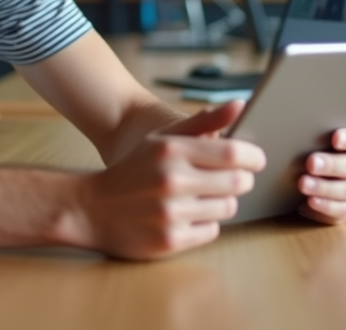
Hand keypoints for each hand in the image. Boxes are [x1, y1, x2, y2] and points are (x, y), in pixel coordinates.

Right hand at [74, 101, 265, 260]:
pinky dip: (205, 223)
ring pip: (227, 208)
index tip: (255, 159)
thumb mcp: (162, 138)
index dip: (253, 157)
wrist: (90, 208)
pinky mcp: (170, 241)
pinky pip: (211, 231)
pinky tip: (187, 216)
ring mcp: (171, 213)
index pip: (234, 152)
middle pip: (238, 182)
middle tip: (233, 179)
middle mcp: (172, 181)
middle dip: (241, 180)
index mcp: (171, 150)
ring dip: (222, 202)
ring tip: (203, 196)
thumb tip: (240, 104)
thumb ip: (204, 122)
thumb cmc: (133, 170)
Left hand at [297, 97, 345, 224]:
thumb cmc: (322, 141)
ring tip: (303, 183)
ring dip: (325, 187)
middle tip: (310, 162)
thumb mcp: (330, 124)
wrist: (306, 168)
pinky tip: (310, 201)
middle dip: (331, 165)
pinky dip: (325, 206)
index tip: (335, 138)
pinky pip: (341, 210)